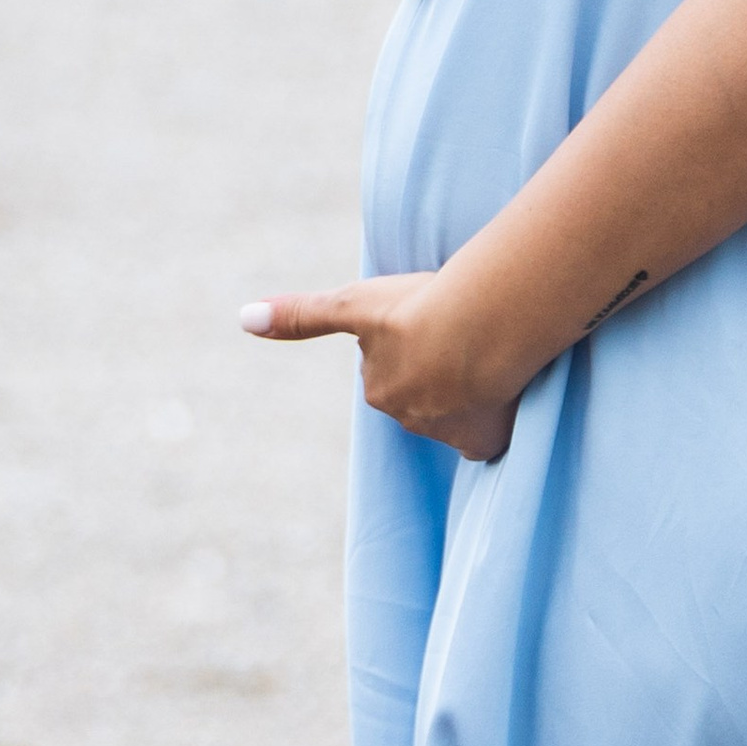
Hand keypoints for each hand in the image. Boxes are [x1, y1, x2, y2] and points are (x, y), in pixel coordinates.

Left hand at [240, 269, 520, 460]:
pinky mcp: (485, 441)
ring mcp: (448, 433)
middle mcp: (408, 418)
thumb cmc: (416, 307)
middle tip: (461, 332)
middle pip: (423, 389)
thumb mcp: (351, 304)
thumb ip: (300, 315)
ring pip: (457, 408)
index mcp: (378, 389)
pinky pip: (488, 433)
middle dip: (438, 367)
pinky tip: (505, 391)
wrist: (481, 326)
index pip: (393, 366)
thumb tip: (241, 319)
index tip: (429, 320)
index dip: (414, 340)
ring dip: (469, 386)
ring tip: (487, 351)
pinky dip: (495, 417)